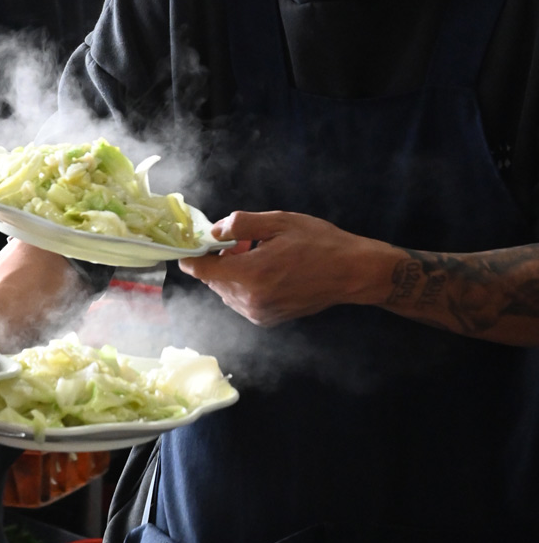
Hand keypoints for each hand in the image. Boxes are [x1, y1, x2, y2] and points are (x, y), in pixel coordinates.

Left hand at [179, 210, 393, 325]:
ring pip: (226, 291)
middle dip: (218, 260)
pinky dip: (244, 285)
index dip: (191, 256)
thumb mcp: (278, 223)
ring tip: (257, 253)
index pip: (202, 271)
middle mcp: (251, 300)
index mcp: (251, 275)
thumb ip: (240, 225)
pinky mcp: (268, 319)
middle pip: (213, 281)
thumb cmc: (319, 243)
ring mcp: (259, 314)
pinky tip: (265, 269)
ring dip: (232, 272)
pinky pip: (241, 301)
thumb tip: (214, 230)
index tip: (189, 244)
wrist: (352, 273)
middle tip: (239, 241)